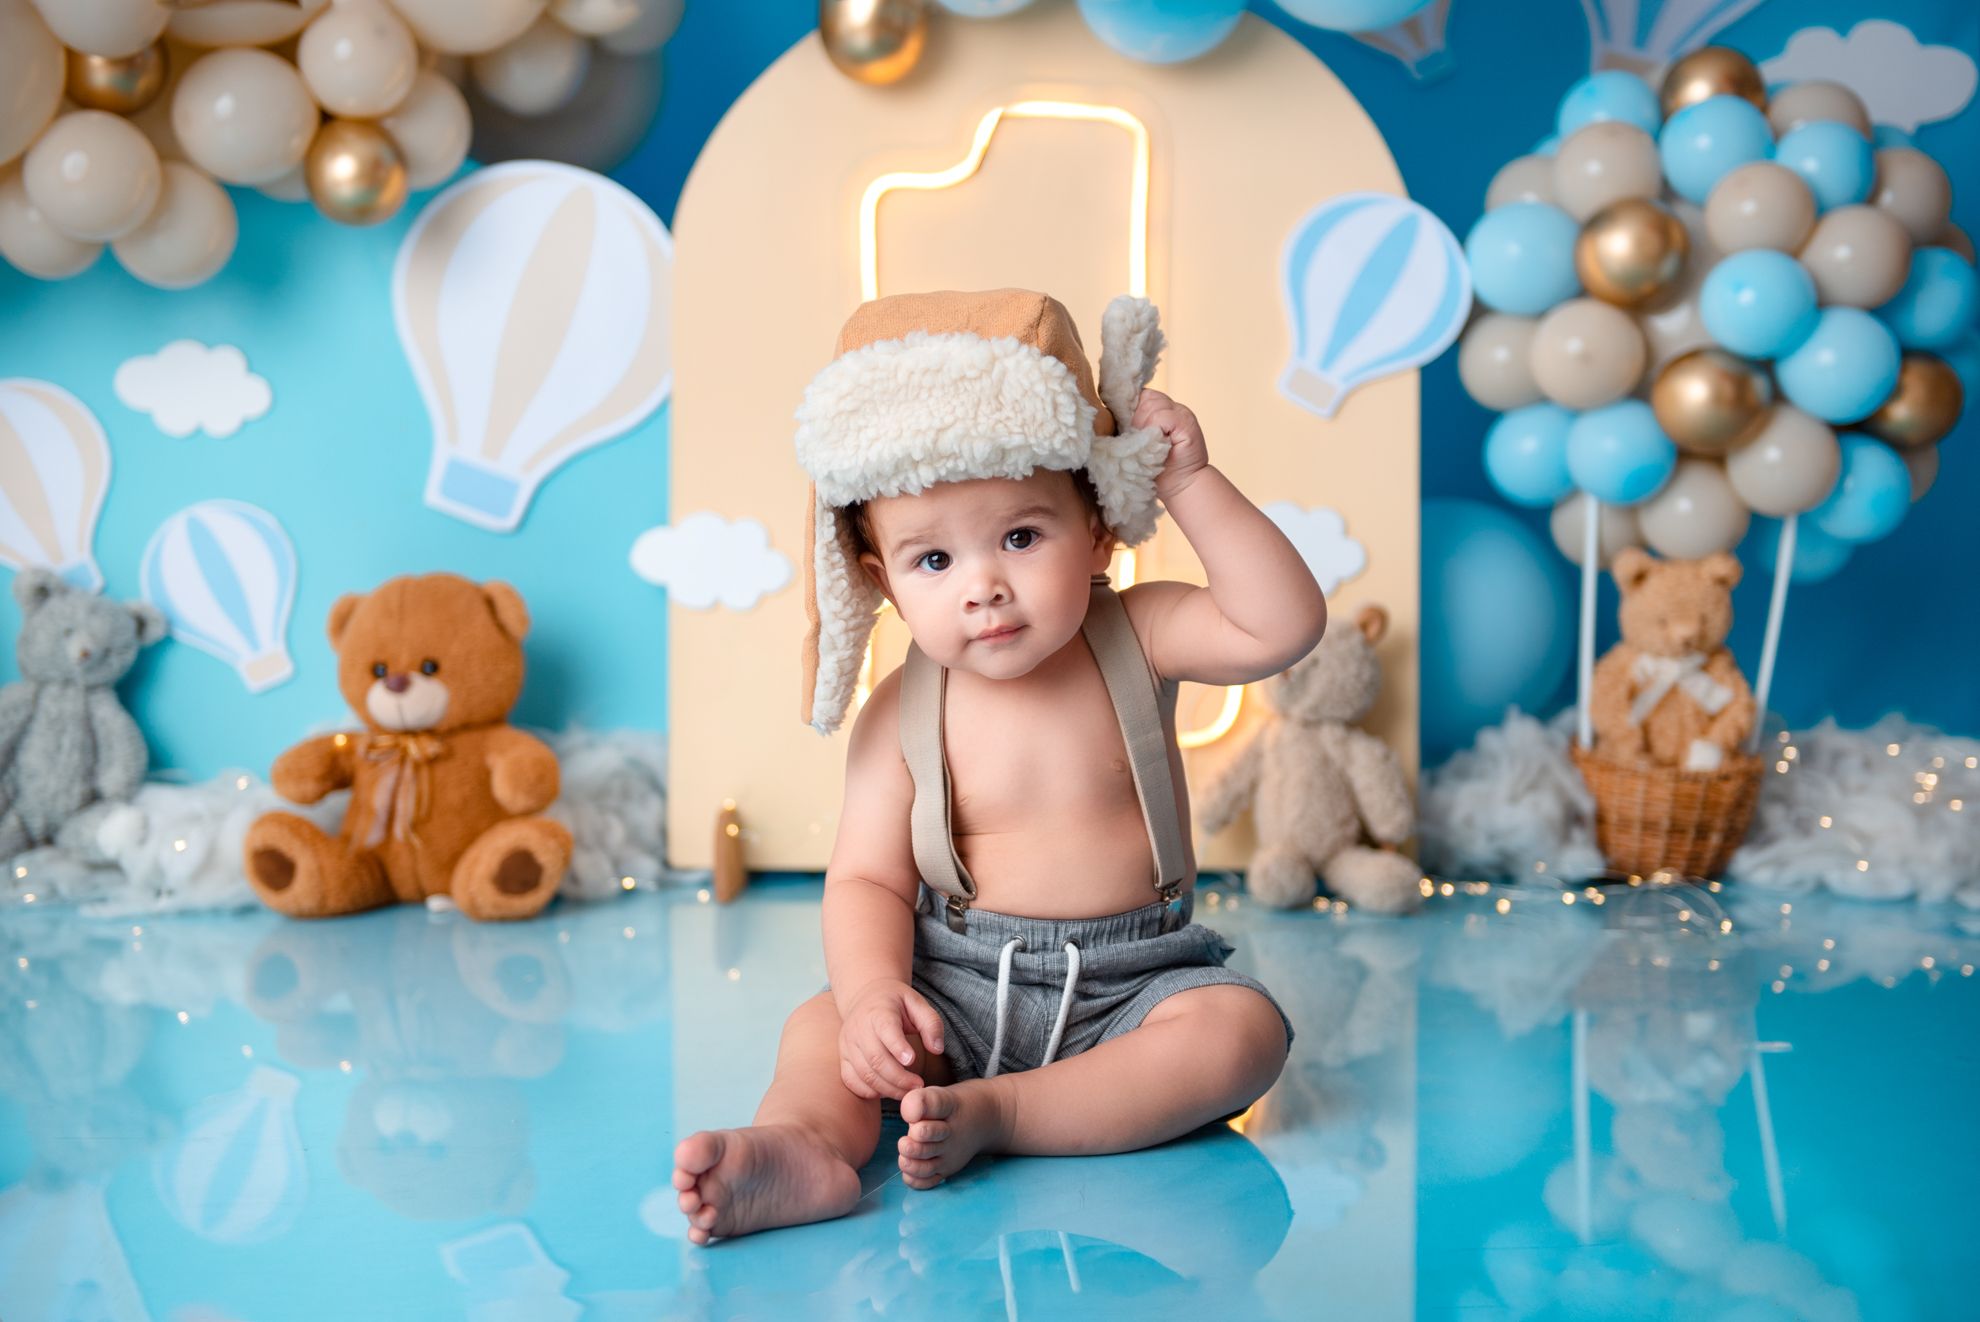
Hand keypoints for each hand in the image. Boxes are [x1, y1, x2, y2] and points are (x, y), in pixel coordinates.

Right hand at [838, 978, 945, 1099]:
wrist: (866, 997)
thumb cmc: (896, 1002)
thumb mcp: (917, 1003)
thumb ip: (931, 1024)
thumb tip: (937, 1049)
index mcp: (878, 1011)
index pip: (886, 1030)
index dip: (898, 1047)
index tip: (913, 1061)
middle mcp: (858, 1028)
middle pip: (876, 1059)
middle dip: (899, 1078)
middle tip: (919, 1085)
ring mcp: (848, 1044)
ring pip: (865, 1074)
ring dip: (888, 1089)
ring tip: (908, 1091)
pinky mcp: (843, 1057)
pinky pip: (852, 1081)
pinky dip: (869, 1092)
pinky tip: (887, 1091)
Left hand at [1132, 388, 1208, 497]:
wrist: (1182, 486)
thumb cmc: (1157, 469)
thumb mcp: (1140, 443)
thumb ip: (1132, 426)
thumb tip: (1108, 416)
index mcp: (1162, 408)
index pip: (1141, 395)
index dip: (1132, 410)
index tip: (1130, 429)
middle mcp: (1173, 406)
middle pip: (1145, 398)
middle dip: (1137, 420)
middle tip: (1143, 443)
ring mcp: (1182, 412)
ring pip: (1150, 405)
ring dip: (1144, 427)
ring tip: (1151, 446)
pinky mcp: (1186, 422)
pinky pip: (1160, 417)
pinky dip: (1155, 430)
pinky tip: (1159, 445)